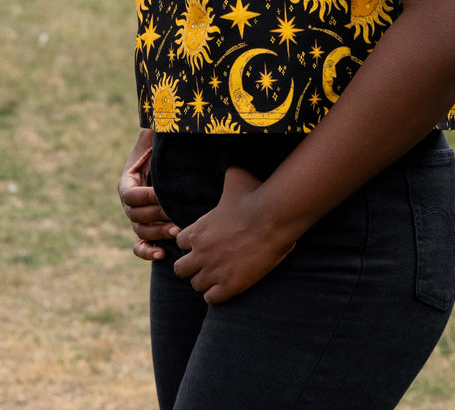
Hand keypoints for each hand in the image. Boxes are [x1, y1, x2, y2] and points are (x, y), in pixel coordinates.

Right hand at [118, 129, 179, 260]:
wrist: (172, 166)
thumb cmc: (165, 151)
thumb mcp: (156, 140)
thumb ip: (152, 133)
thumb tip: (156, 125)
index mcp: (127, 182)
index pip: (131, 195)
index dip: (147, 196)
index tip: (163, 194)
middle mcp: (129, 203)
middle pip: (136, 216)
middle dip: (156, 216)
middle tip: (176, 215)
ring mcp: (136, 219)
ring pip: (141, 232)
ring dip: (158, 234)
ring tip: (177, 232)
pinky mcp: (145, 230)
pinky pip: (139, 246)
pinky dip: (146, 252)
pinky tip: (161, 255)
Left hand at [172, 166, 296, 303]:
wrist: (275, 217)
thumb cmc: (255, 194)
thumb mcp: (235, 176)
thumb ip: (225, 172)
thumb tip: (228, 154)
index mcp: (197, 230)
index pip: (180, 243)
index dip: (191, 242)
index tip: (204, 240)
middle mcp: (200, 253)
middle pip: (180, 269)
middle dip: (192, 265)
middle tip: (208, 261)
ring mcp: (214, 271)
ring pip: (196, 285)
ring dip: (205, 280)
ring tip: (219, 274)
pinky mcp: (230, 286)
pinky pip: (212, 299)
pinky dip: (217, 294)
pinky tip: (229, 284)